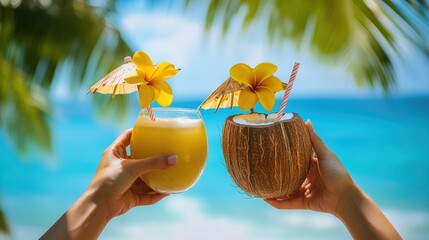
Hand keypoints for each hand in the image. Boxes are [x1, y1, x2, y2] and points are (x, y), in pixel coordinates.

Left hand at [87, 128, 177, 218]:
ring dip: (158, 177)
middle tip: (169, 150)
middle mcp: (121, 166)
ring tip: (173, 173)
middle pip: (141, 158)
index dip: (139, 132)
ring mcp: (127, 182)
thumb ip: (153, 163)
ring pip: (146, 178)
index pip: (128, 136)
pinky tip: (168, 192)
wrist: (98, 206)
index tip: (153, 129)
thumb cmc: (109, 180)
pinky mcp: (131, 196)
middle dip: (154, 156)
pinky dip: (157, 193)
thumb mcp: (131, 167)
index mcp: (116, 153)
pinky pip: (147, 194)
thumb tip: (174, 158)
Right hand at [265, 121, 400, 238]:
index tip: (273, 148)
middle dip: (277, 172)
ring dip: (274, 189)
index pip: (296, 158)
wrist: (345, 196)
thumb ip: (314, 140)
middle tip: (263, 167)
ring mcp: (305, 191)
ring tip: (261, 185)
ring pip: (286, 190)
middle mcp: (308, 177)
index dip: (285, 154)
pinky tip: (266, 199)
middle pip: (289, 174)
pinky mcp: (305, 203)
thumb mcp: (324, 154)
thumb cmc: (337, 173)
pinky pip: (288, 203)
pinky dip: (278, 203)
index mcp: (312, 165)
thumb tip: (306, 121)